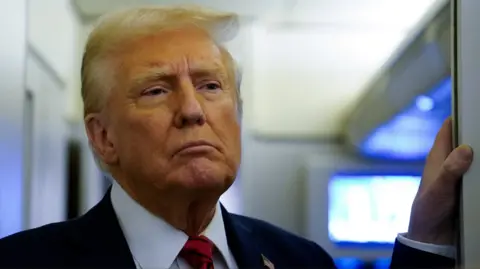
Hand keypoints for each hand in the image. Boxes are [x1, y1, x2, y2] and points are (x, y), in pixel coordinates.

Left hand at [407, 118, 472, 244]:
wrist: (432, 237)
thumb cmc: (429, 211)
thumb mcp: (439, 190)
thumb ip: (450, 171)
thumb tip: (465, 149)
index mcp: (438, 157)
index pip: (449, 128)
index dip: (460, 113)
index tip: (475, 101)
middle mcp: (449, 162)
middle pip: (466, 139)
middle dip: (479, 131)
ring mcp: (460, 174)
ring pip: (475, 156)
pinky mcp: (468, 187)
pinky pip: (479, 172)